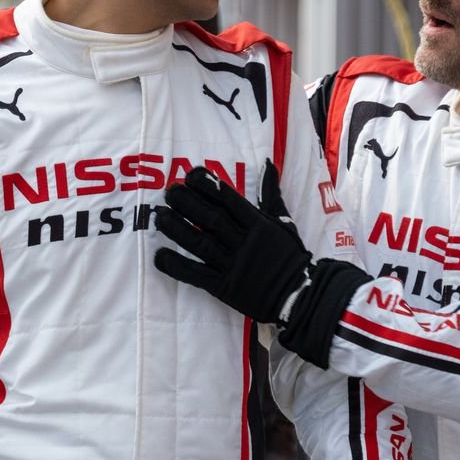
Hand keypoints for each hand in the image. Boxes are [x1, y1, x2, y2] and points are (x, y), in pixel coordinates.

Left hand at [155, 162, 373, 367]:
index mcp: (259, 225)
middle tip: (169, 192)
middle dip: (188, 204)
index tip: (190, 175)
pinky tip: (160, 256)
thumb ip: (271, 194)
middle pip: (212, 219)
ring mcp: (234, 266)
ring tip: (160, 216)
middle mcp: (245, 243)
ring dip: (178, 229)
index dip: (209, 186)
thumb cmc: (289, 255)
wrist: (299, 295)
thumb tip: (268, 164)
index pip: (230, 200)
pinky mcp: (224, 288)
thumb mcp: (283, 222)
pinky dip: (177, 266)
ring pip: (201, 244)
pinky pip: (197, 275)